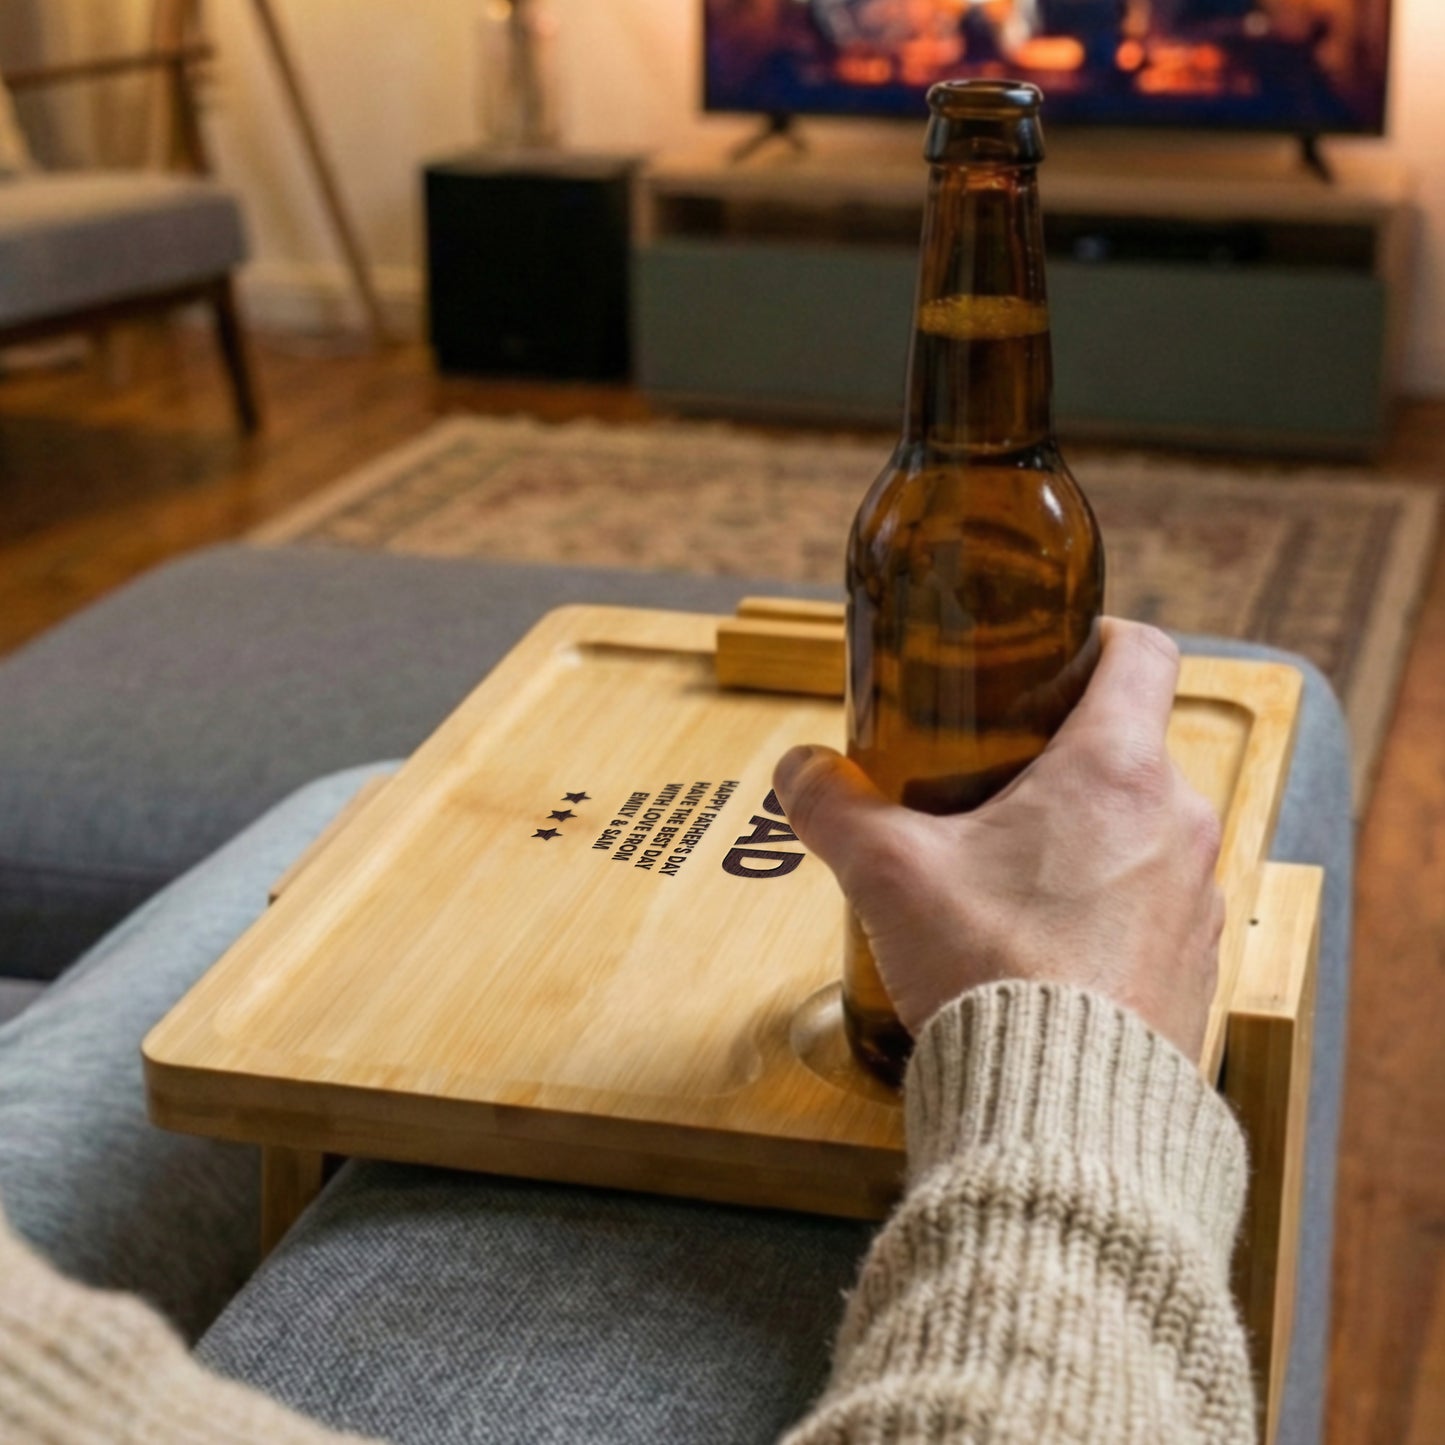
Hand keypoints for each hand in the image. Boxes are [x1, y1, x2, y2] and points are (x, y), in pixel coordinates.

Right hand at [773, 620, 1223, 1062]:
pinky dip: (1109, 901)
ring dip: (1087, 832)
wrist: (1066, 1116)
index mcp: (1116, 770)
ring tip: (1010, 871)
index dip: (1090, 637)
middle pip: (1130, 744)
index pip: (1137, 651)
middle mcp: (1178, 821)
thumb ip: (836, 808)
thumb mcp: (891, 875)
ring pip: (1144, 826)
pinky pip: (1155, 901)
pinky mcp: (1198, 965)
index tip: (1043, 656)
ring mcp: (1198, 898)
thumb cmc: (991, 974)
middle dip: (1062, 752)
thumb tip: (800, 771)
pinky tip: (1044, 943)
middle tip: (991, 778)